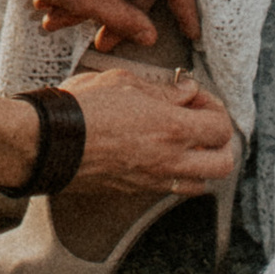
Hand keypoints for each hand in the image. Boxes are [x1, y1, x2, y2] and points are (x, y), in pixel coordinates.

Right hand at [62, 65, 236, 198]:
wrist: (51, 143)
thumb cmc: (84, 107)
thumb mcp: (126, 82)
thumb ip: (163, 90)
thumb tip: (186, 91)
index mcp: (172, 128)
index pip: (221, 127)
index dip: (214, 108)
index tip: (195, 96)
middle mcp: (170, 160)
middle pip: (223, 163)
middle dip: (219, 142)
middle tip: (200, 122)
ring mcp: (154, 180)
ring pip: (202, 183)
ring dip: (201, 162)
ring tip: (183, 141)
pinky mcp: (137, 191)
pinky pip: (173, 189)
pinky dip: (178, 175)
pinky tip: (160, 154)